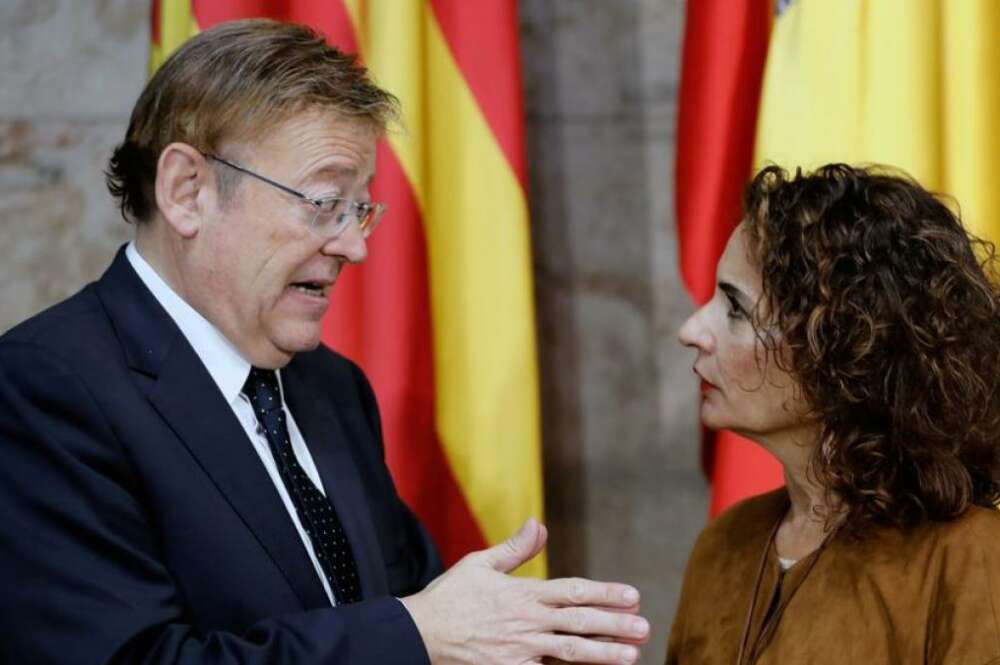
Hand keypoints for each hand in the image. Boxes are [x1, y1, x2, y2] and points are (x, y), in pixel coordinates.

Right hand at [400, 519, 648, 663]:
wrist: (419, 635)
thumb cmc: (449, 597)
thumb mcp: (480, 564)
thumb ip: (514, 549)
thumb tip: (538, 524)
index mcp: (523, 593)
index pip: (573, 591)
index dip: (606, 593)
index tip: (632, 595)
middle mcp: (527, 622)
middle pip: (580, 622)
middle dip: (615, 625)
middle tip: (643, 627)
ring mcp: (520, 651)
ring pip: (571, 653)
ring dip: (604, 654)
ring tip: (631, 655)